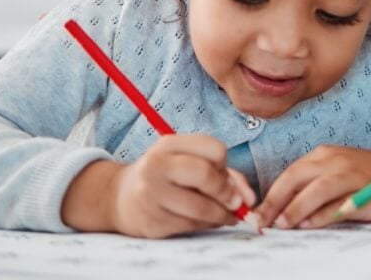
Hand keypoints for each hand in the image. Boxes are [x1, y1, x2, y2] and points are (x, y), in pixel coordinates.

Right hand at [109, 134, 254, 237]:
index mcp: (169, 144)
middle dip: (226, 192)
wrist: (122, 197)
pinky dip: (205, 226)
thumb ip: (226, 174)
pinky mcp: (152, 221)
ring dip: (220, 215)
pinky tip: (203, 221)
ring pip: (200, 208)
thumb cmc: (169, 176)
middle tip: (234, 202)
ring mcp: (151, 195)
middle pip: (205, 175)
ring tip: (224, 215)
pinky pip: (190, 226)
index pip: (214, 148)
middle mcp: (157, 166)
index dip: (225, 165)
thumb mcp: (191, 161)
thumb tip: (249, 200)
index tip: (225, 175)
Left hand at [255, 145, 370, 229]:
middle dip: (275, 202)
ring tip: (281, 224)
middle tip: (262, 222)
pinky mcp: (365, 192)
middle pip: (296, 178)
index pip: (289, 174)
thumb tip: (282, 212)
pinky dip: (321, 216)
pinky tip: (309, 226)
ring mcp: (350, 175)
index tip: (257, 215)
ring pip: (315, 190)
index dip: (270, 195)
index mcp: (324, 155)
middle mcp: (334, 160)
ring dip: (295, 209)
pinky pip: (339, 204)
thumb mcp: (336, 175)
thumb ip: (312, 189)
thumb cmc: (367, 177)